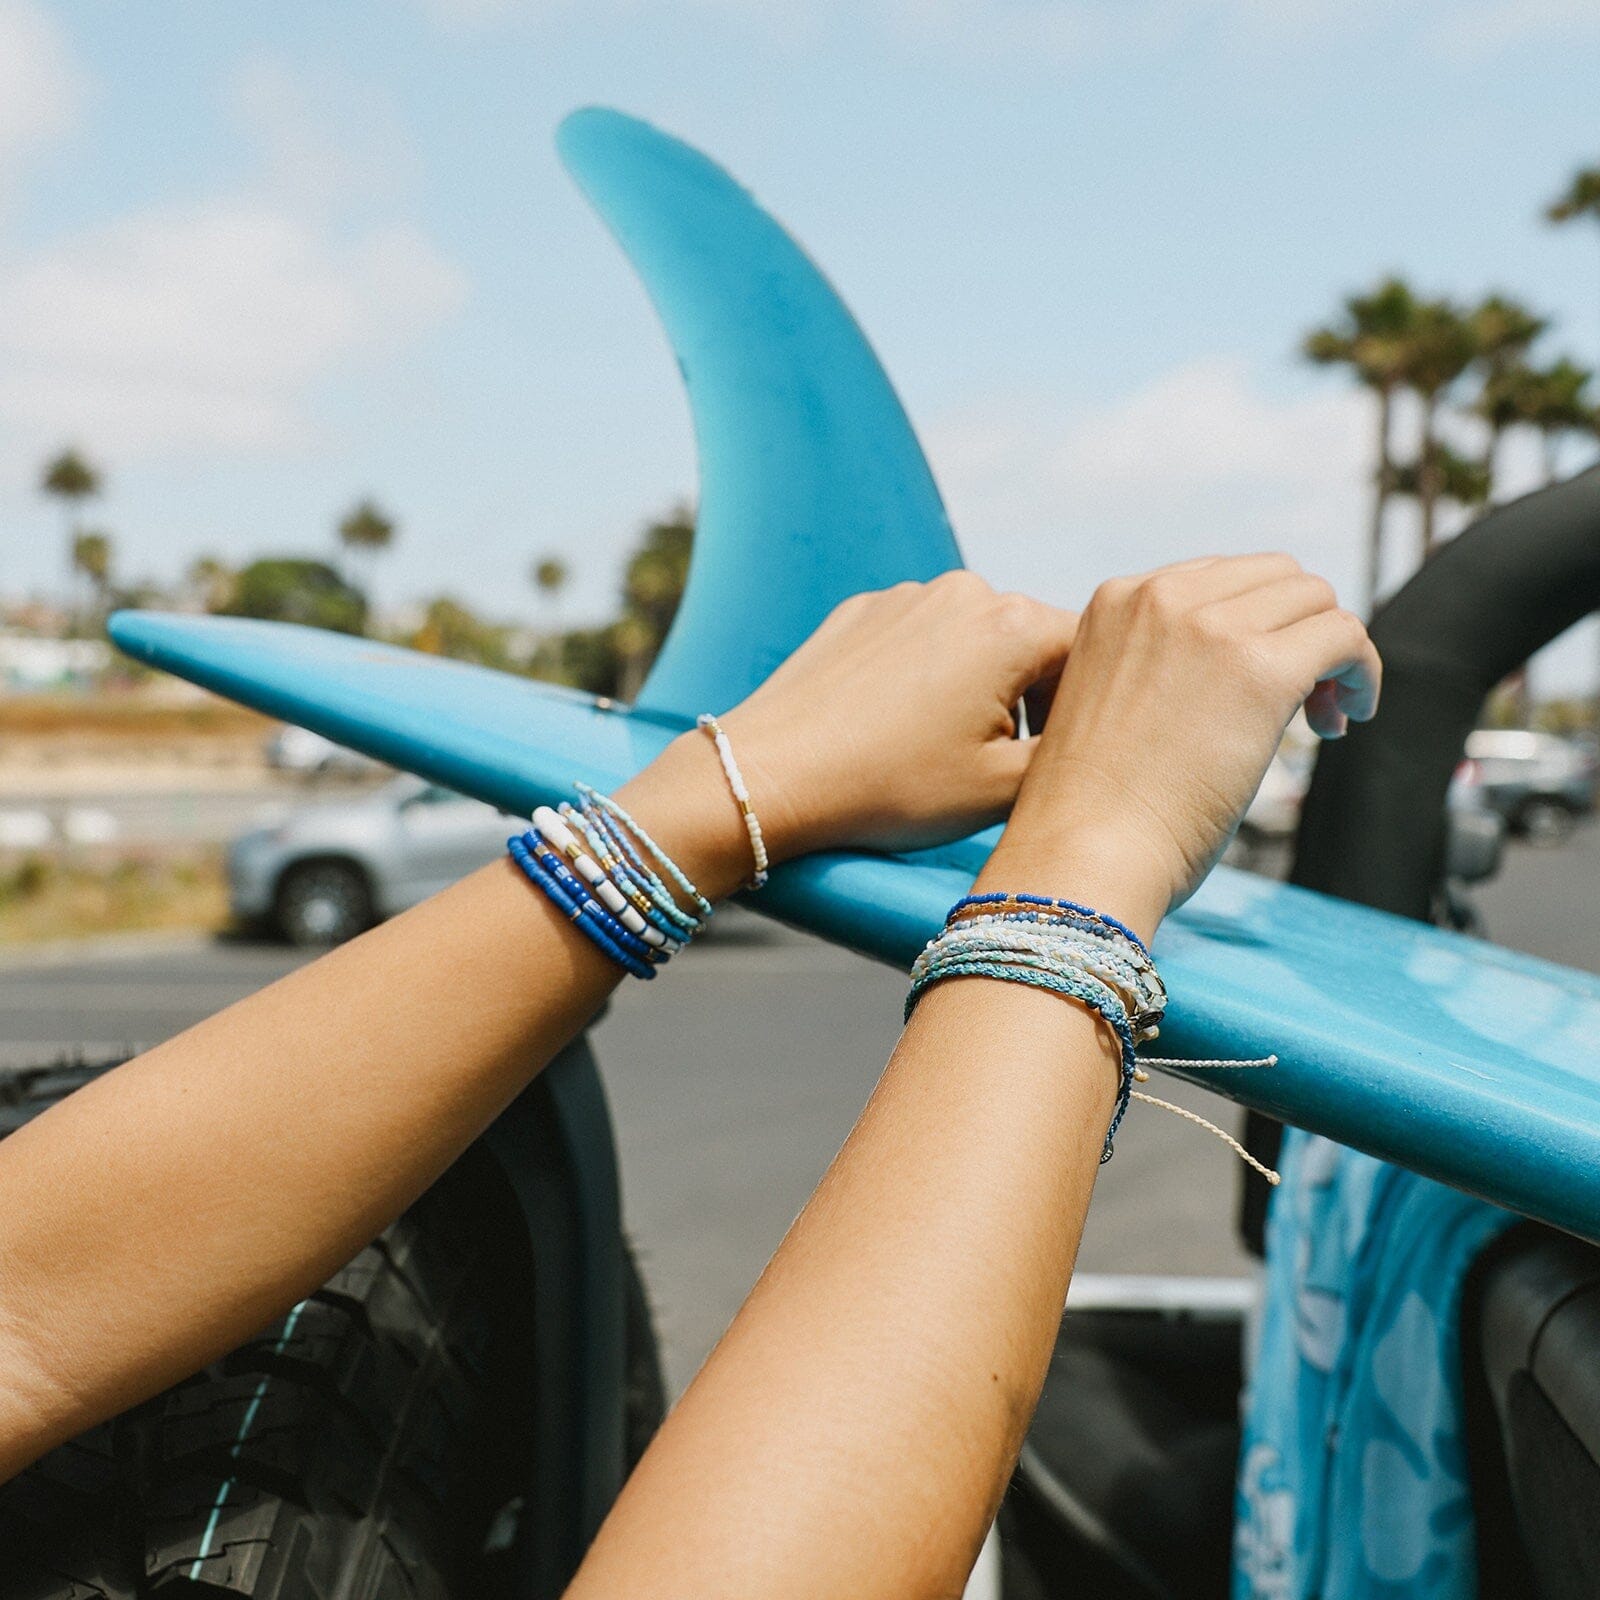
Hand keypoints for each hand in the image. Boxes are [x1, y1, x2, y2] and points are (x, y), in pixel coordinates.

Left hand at [623, 573, 1078, 897]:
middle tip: (1006, 765)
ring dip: (980, 686)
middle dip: (1034, 698)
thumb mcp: (1002, 790)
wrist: (772, 775)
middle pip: (1034, 643)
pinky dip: (926, 677)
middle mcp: (965, 591)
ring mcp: (907, 595)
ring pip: (976, 640)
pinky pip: (920, 639)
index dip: (1089, 710)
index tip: (1064, 760)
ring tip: (945, 750)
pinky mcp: (862, 610)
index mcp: (1013, 626)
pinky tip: (898, 728)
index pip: (1092, 655)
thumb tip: (1105, 735)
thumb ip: (1072, 754)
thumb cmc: (889, 788)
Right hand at [982, 554, 1379, 940]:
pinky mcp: (1260, 671)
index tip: (1258, 685)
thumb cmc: (1089, 808)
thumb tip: (1232, 673)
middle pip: (1275, 577)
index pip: (1218, 578)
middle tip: (1304, 703)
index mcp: (1114, 600)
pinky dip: (1361, 673)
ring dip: (1333, 652)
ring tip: (1324, 719)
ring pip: (1315, 600)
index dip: (1255, 625)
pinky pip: (1343, 637)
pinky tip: (1349, 721)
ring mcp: (1211, 628)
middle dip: (1298, 630)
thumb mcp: (1107, 702)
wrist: (1083, 852)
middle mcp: (1160, 597)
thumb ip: (1154, 665)